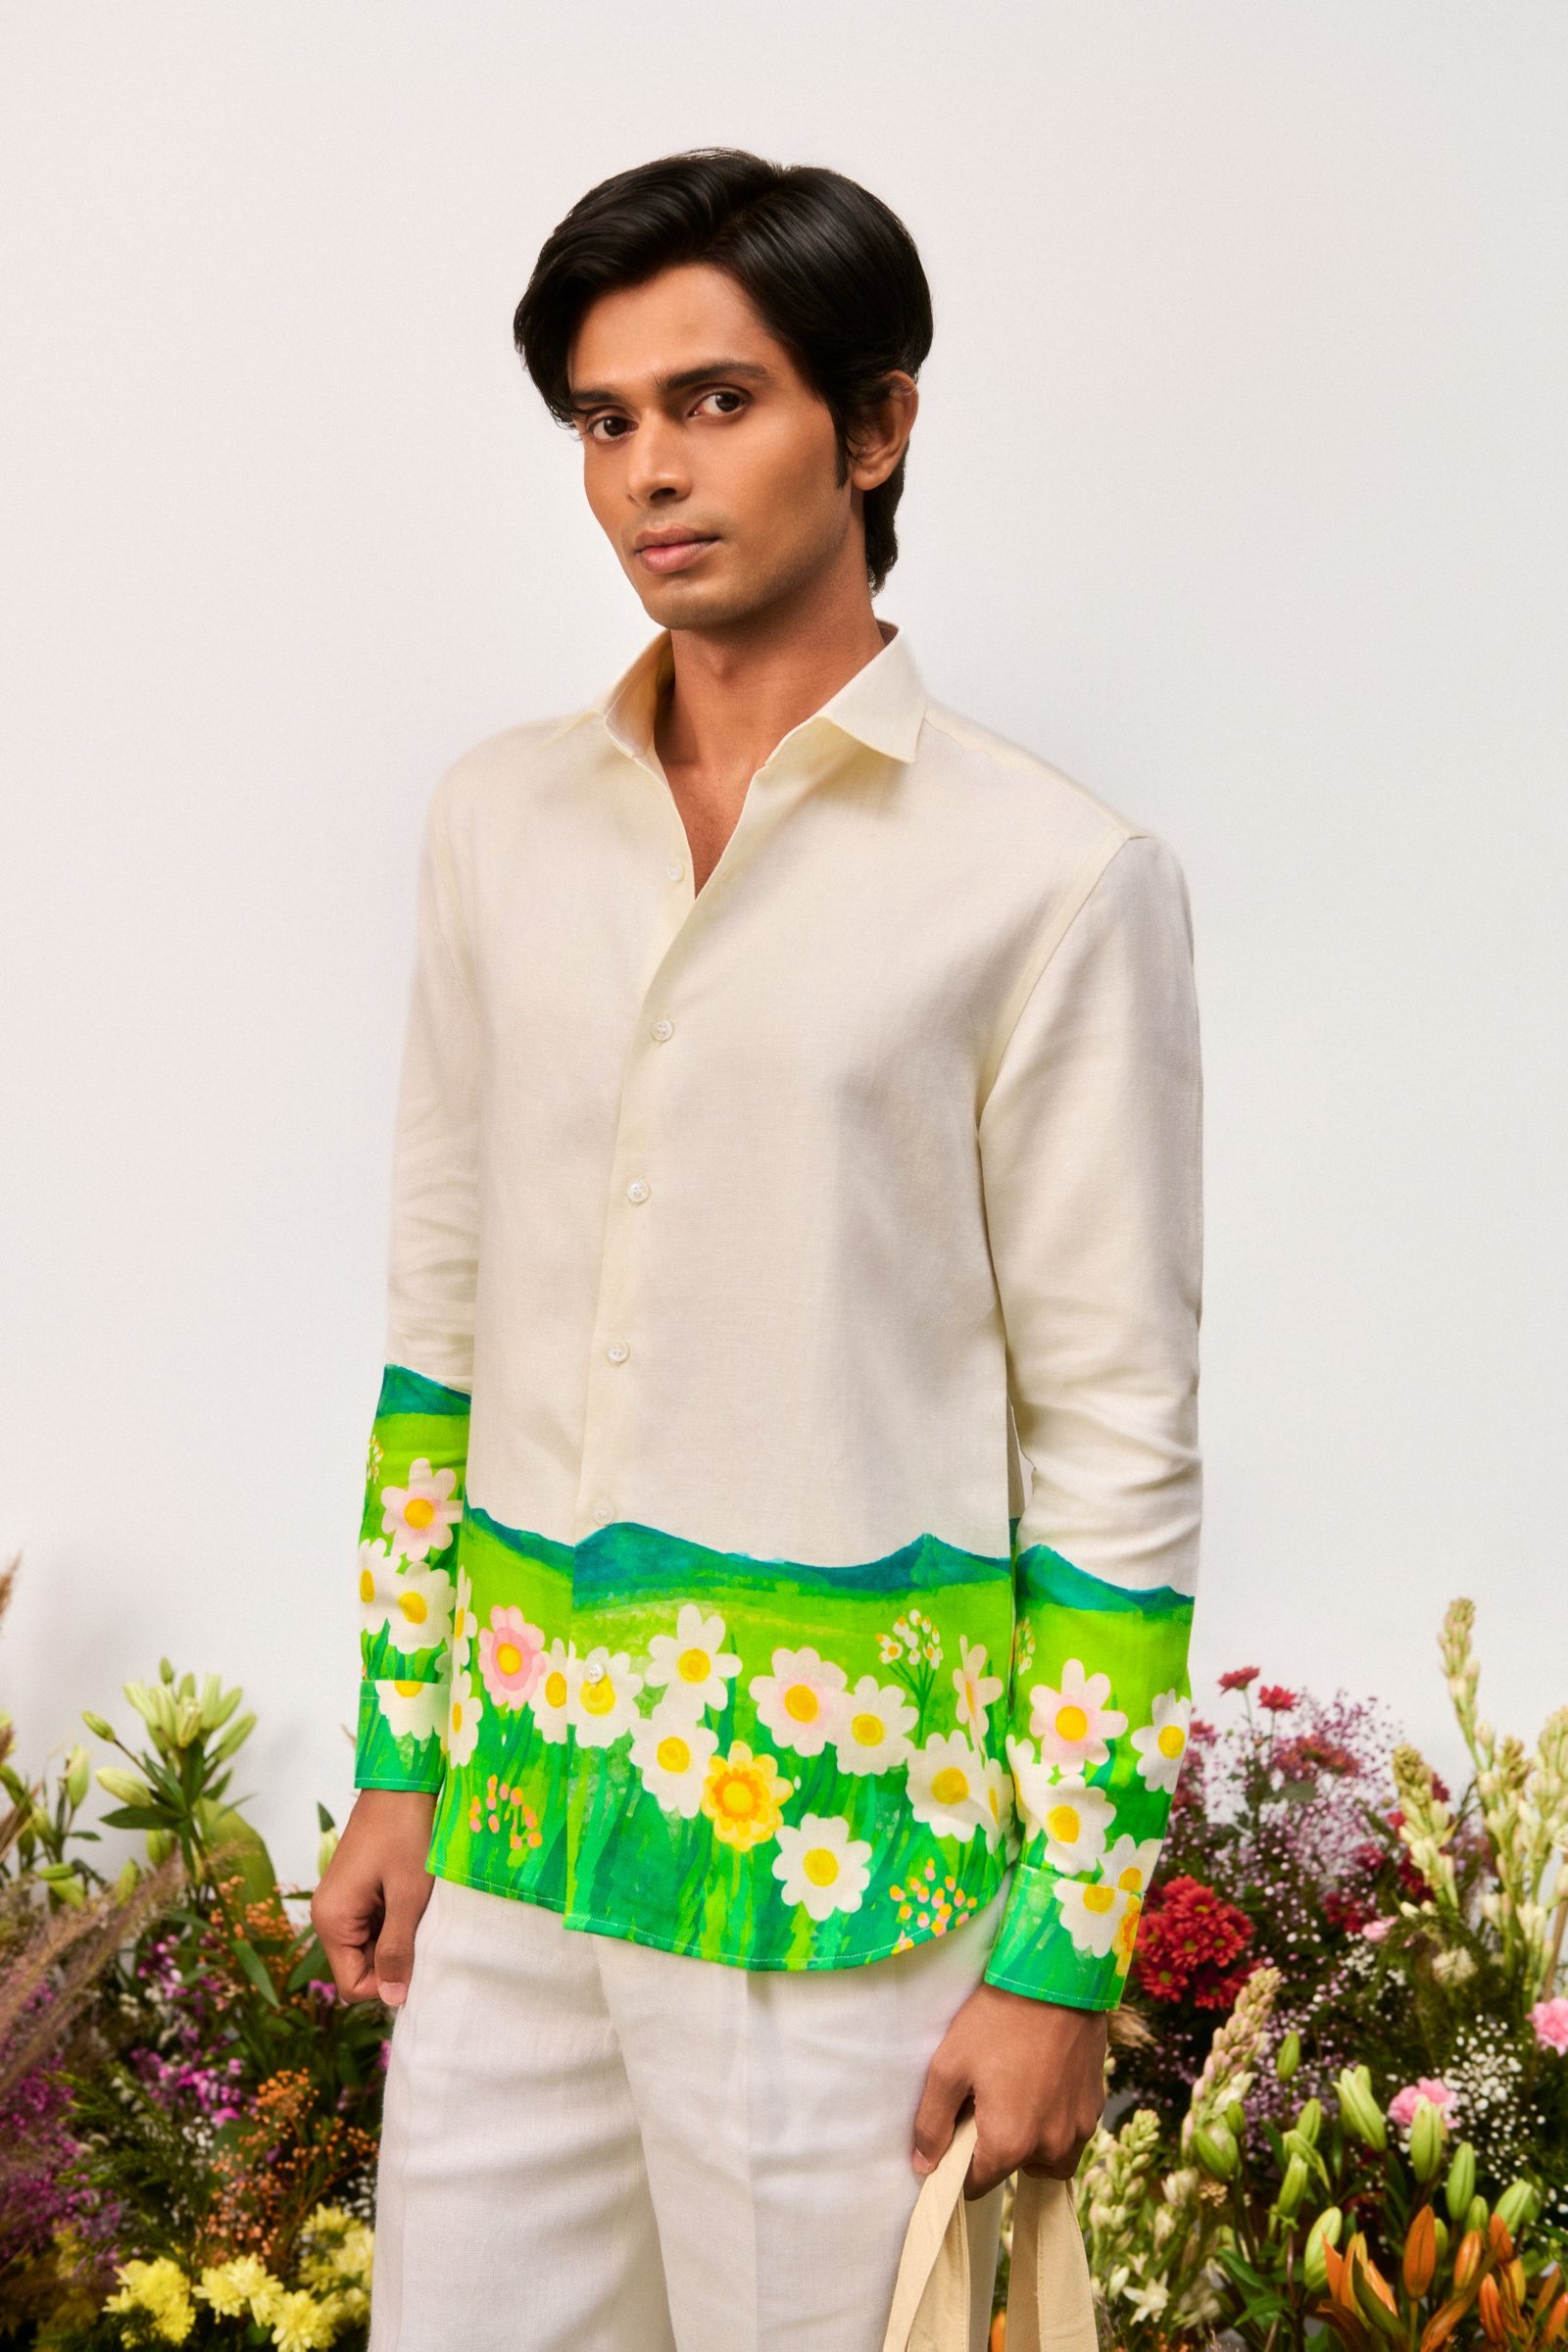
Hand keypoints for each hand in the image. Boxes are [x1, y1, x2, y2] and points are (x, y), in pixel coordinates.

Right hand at [309, 1787, 437, 2007]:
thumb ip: (397, 1950)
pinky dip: (393, 1922)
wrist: (400, 1784)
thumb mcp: (407, 1897)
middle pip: (359, 1968)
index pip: (352, 1986)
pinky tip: (410, 1899)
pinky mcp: (353, 1893)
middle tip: (421, 1928)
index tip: (416, 1958)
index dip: (386, 1983)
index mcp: (331, 1921)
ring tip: (417, 1909)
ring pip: (368, 1948)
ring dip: (395, 1938)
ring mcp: (339, 1904)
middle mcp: (326, 1916)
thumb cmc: (405, 1834)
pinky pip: (371, 1926)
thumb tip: (392, 2000)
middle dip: (392, 1959)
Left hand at [912, 1982, 1107, 2196]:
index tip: (958, 2132)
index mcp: (1010, 2143)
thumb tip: (925, 2166)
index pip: (976, 2184)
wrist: (1057, 1978)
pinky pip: (1072, 2134)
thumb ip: (932, 2123)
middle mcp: (1051, 2147)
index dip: (960, 2162)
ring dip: (1031, 2144)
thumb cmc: (997, 2019)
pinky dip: (1055, 2123)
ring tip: (1017, 2099)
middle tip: (986, 2102)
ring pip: (1049, 2160)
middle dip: (997, 2148)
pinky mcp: (1097, 2106)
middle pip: (1014, 2170)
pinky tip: (1042, 2085)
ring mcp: (1080, 2128)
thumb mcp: (949, 2065)